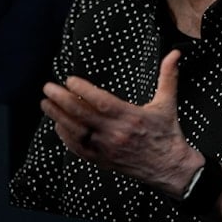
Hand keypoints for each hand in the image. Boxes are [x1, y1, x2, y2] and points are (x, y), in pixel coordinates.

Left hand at [40, 49, 202, 195]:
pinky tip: (58, 124)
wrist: (170, 167)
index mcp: (131, 117)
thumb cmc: (167, 133)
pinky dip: (66, 137)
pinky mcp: (102, 160)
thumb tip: (175, 53)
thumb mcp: (168, 103)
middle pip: (83, 116)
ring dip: (58, 117)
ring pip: (76, 132)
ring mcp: (107, 149)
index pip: (101, 102)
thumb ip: (168, 76)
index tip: (69, 79)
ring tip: (46, 103)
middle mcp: (117, 134)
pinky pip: (78, 149)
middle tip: (48, 88)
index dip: (83, 90)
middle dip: (62, 100)